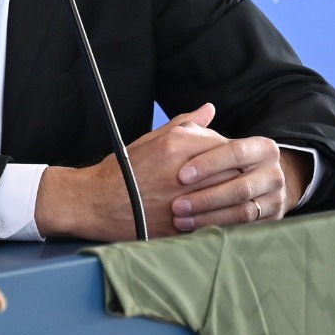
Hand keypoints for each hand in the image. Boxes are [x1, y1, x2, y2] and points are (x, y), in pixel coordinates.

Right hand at [36, 103, 230, 240]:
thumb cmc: (122, 170)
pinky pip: (216, 220)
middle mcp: (182, 171)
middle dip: (239, 174)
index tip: (233, 158)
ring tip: (232, 196)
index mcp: (176, 146)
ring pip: (228, 197)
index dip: (234, 153)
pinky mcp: (181, 225)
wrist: (95, 202)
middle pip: (233, 171)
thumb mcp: (152, 140)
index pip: (226, 146)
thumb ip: (185, 124)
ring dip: (234, 196)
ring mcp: (183, 200)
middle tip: (238, 177)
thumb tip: (208, 109)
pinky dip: (223, 217)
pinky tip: (220, 214)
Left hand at [171, 137, 311, 231]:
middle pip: (240, 187)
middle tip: (176, 205)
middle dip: (205, 197)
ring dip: (208, 217)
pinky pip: (244, 228)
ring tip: (180, 219)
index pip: (235, 152)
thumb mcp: (214, 144)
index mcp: (263, 148)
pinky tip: (195, 230)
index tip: (181, 175)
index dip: (208, 164)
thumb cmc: (225, 162)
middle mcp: (275, 172)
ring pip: (242, 211)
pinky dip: (218, 229)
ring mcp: (276, 198)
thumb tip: (206, 108)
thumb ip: (205, 129)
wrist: (259, 187)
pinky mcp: (272, 220)